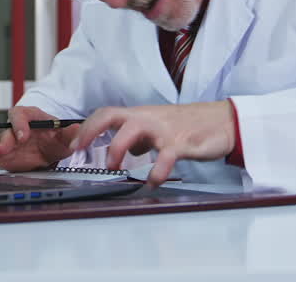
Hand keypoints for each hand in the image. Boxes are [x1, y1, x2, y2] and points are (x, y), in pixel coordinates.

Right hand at [0, 106, 80, 171]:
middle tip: (3, 150)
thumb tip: (77, 130)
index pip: (22, 115)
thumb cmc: (56, 137)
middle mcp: (16, 129)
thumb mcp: (66, 136)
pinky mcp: (1, 155)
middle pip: (6, 130)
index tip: (23, 136)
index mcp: (31, 118)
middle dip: (3, 140)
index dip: (20, 124)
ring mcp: (7, 142)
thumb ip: (70, 133)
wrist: (51, 149)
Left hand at [70, 101, 236, 186]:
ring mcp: (163, 129)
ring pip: (133, 131)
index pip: (106, 114)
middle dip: (92, 132)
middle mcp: (148, 118)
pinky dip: (156, 171)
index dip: (87, 128)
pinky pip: (164, 157)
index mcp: (140, 115)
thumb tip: (124, 150)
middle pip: (112, 116)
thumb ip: (139, 138)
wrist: (222, 121)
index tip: (73, 145)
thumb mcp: (158, 128)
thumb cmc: (189, 125)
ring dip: (118, 150)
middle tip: (81, 150)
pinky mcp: (181, 142)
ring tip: (115, 168)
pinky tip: (152, 181)